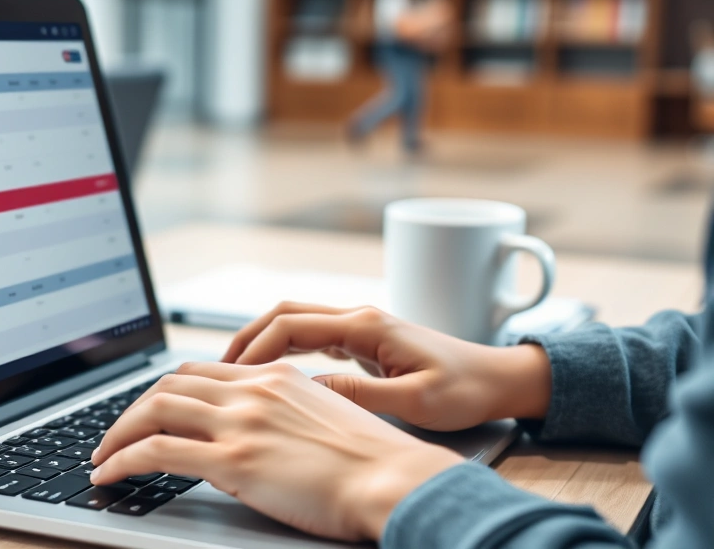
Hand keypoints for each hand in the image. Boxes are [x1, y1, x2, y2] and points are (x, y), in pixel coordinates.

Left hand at [90, 362, 462, 540]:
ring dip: (116, 433)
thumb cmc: (370, 460)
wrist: (394, 480)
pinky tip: (110, 473)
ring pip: (154, 410)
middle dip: (131, 410)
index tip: (148, 411)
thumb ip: (279, 415)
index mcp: (273, 377)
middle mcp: (252, 390)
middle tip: (114, 434)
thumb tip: (247, 436)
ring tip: (102, 456)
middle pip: (169, 384)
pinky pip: (156, 451)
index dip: (164, 391)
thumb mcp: (321, 417)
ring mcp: (241, 423)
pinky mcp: (233, 460)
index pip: (200, 371)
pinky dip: (123, 460)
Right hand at [222, 303, 551, 430]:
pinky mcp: (364, 341)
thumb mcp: (413, 401)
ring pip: (295, 323)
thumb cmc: (464, 390)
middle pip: (285, 314)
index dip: (256, 348)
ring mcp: (361, 327)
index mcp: (367, 325)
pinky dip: (283, 351)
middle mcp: (359, 318)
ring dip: (262, 343)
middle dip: (247, 339)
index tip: (231, 375)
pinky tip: (272, 375)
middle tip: (218, 371)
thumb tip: (306, 390)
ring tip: (235, 375)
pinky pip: (312, 338)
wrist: (498, 380)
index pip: (292, 325)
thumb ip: (359, 394)